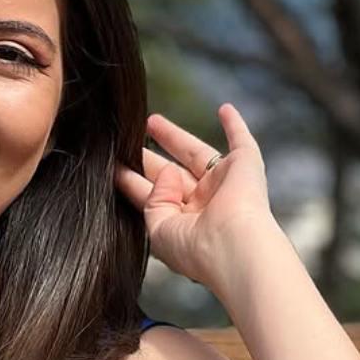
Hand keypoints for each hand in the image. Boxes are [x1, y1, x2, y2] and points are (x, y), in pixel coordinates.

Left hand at [115, 103, 275, 289]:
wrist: (232, 247)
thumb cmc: (194, 249)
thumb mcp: (157, 230)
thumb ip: (152, 199)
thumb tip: (164, 171)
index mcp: (182, 224)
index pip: (152, 197)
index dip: (132, 180)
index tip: (113, 167)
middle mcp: (203, 205)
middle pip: (170, 173)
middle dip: (148, 157)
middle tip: (126, 139)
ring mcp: (224, 185)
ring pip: (195, 153)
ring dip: (175, 136)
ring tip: (150, 121)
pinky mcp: (245, 168)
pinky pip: (242, 141)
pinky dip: (235, 125)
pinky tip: (225, 110)